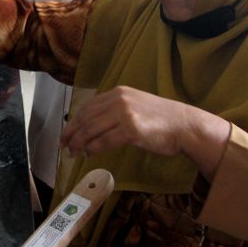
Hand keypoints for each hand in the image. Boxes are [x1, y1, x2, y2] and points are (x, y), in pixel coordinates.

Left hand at [60, 86, 230, 179]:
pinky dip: (93, 148)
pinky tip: (89, 154)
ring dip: (79, 142)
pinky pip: (104, 141)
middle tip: (63, 144)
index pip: (88, 106)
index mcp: (118, 92)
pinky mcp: (131, 129)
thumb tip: (93, 126)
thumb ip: (115, 110)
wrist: (185, 125)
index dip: (74, 120)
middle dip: (71, 132)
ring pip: (91, 129)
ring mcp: (125, 114)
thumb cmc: (162, 119)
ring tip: (73, 152)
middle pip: (86, 117)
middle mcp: (119, 100)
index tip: (66, 132)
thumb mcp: (135, 105)